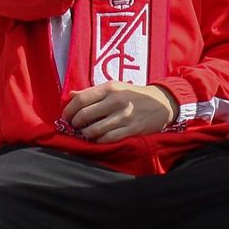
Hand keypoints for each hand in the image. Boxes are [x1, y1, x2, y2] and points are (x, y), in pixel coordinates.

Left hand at [62, 81, 176, 141]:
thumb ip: (93, 92)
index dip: (69, 110)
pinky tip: (98, 138)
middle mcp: (116, 101)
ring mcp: (124, 116)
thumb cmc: (134, 94)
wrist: (162, 102)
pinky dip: (99, 140)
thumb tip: (70, 96)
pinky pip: (108, 139)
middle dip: (75, 123)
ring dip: (86, 134)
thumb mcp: (115, 87)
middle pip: (84, 115)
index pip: (81, 99)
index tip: (66, 116)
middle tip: (74, 126)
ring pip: (94, 130)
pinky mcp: (132, 129)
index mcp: (110, 88)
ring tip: (86, 133)